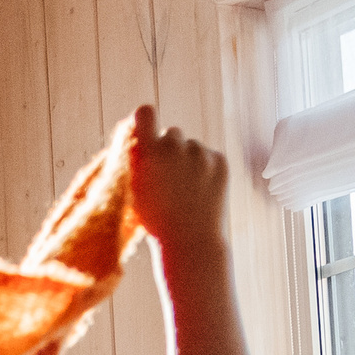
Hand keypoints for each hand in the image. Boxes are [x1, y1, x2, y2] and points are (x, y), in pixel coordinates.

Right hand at [127, 105, 228, 253]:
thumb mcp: (134, 190)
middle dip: (169, 149)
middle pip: (171, 133)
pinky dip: (205, 170)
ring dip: (188, 161)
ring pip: (191, 147)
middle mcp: (175, 146)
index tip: (146, 130)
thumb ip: (136, 160)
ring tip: (186, 190)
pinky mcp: (220, 161)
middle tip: (169, 177)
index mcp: (149, 152)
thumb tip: (136, 135)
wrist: (190, 242)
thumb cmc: (156, 221)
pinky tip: (200, 192)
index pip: (145, 113)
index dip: (145, 120)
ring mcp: (200, 153)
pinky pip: (209, 157)